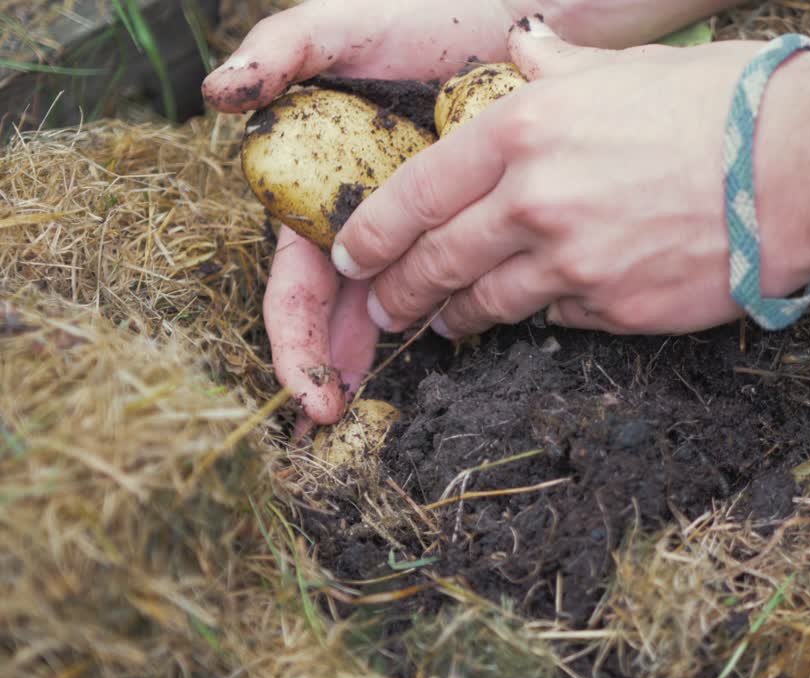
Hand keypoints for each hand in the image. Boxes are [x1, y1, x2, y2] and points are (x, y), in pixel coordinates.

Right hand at [203, 0, 518, 424]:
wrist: (504, 14)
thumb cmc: (416, 16)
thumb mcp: (341, 27)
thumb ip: (282, 50)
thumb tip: (219, 94)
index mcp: (317, 185)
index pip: (294, 281)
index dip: (294, 340)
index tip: (309, 392)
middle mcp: (358, 211)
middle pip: (335, 308)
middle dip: (329, 366)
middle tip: (337, 418)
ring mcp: (411, 217)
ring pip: (389, 300)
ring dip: (376, 353)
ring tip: (370, 401)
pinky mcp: (463, 212)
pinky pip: (451, 271)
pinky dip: (446, 309)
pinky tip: (454, 338)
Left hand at [333, 18, 809, 337]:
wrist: (801, 168)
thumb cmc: (724, 105)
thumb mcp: (626, 68)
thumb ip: (556, 68)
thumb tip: (523, 45)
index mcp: (525, 131)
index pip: (418, 193)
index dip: (375, 232)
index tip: (356, 254)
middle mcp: (536, 202)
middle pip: (439, 262)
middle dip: (400, 292)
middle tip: (385, 306)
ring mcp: (574, 263)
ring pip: (489, 304)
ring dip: (457, 318)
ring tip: (446, 323)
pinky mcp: (616, 309)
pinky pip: (558, 318)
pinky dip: (542, 314)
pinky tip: (541, 310)